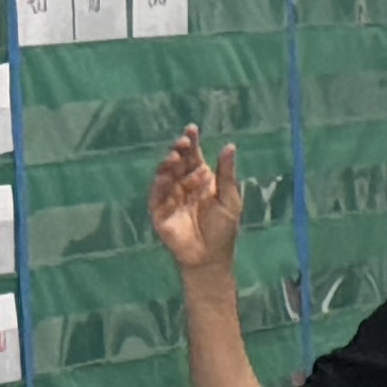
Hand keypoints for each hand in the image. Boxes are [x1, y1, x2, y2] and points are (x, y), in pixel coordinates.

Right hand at [144, 131, 241, 278]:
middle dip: (179, 150)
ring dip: (169, 164)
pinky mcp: (159, 212)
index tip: (192, 129)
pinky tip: (164, 175)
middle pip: (178, 162)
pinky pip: (156, 195)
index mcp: (200, 179)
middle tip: (183, 141)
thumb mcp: (229, 199)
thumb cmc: (223, 229)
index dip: (192, 143)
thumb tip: (230, 145)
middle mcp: (183, 184)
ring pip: (166, 175)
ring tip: (176, 157)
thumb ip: (226, 174)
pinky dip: (159, 184)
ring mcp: (170, 197)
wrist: (211, 257)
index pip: (194, 156)